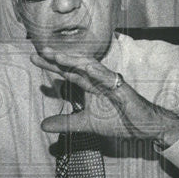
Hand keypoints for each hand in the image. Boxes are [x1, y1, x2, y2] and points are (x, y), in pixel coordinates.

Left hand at [31, 46, 178, 146]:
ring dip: (74, 61)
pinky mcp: (122, 88)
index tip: (34, 58)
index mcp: (89, 85)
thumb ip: (65, 122)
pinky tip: (87, 68)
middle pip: (75, 65)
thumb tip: (42, 125)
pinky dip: (98, 72)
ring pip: (91, 67)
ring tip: (58, 57)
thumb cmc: (118, 120)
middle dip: (59, 58)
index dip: (52, 65)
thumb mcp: (86, 124)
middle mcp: (98, 79)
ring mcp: (110, 82)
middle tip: (41, 51)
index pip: (67, 72)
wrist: (143, 126)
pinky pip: (109, 77)